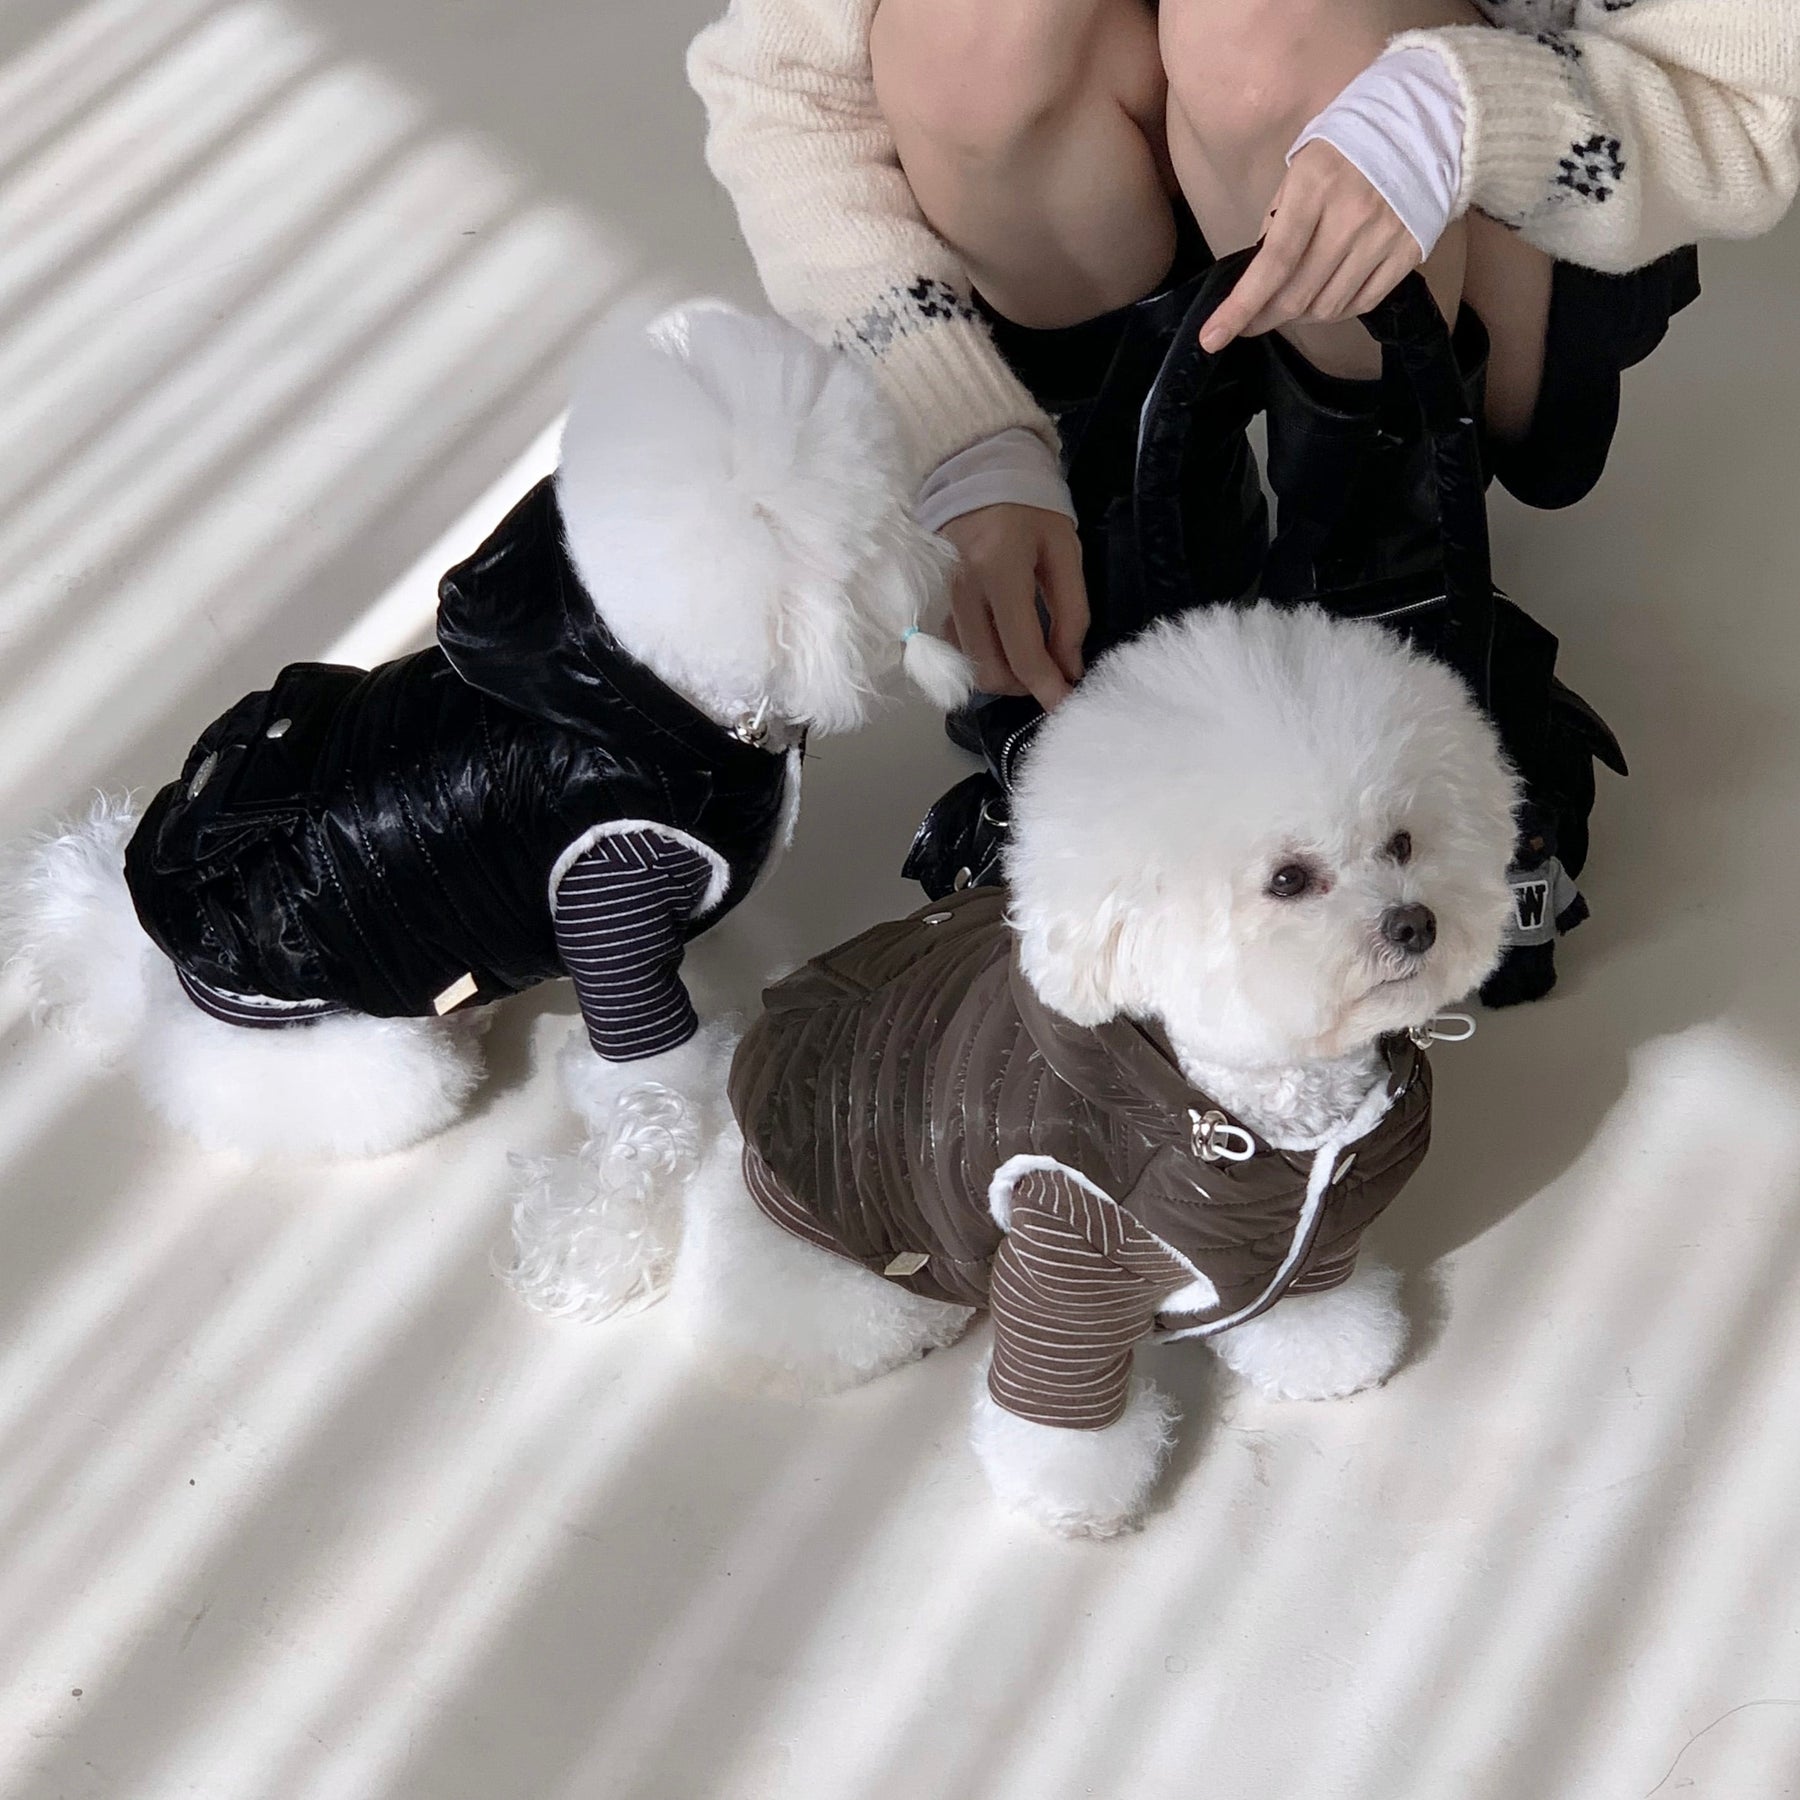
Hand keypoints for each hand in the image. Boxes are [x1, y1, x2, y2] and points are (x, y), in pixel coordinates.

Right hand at [938, 503, 1086, 708]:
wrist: (978, 472)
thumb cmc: (1029, 507)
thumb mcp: (1063, 551)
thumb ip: (1071, 611)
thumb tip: (1069, 666)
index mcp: (998, 572)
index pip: (1022, 650)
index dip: (1047, 686)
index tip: (1066, 704)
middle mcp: (962, 592)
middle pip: (990, 670)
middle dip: (1024, 685)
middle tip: (1051, 671)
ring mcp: (942, 599)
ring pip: (971, 665)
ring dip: (1004, 674)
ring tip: (1030, 655)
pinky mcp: (933, 602)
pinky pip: (959, 649)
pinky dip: (984, 656)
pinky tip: (1004, 641)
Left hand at [1199, 141, 1421, 353]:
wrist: (1425, 127)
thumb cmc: (1349, 147)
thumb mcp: (1301, 169)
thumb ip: (1277, 222)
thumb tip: (1257, 277)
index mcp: (1315, 188)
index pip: (1273, 263)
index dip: (1241, 307)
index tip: (1213, 338)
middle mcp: (1351, 217)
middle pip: (1297, 295)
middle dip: (1264, 317)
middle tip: (1249, 321)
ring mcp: (1383, 237)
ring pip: (1327, 307)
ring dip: (1300, 315)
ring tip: (1291, 301)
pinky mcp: (1408, 252)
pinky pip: (1361, 303)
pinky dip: (1335, 311)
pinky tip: (1325, 298)